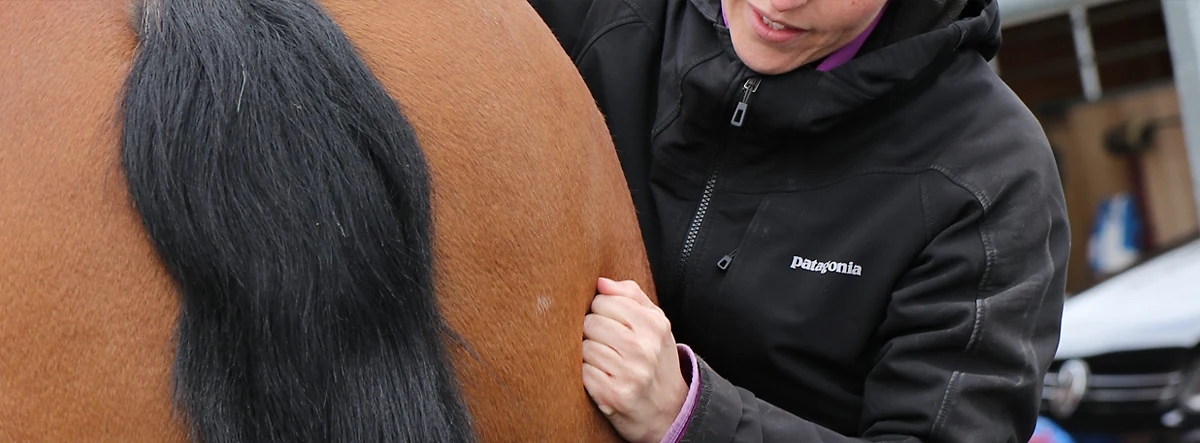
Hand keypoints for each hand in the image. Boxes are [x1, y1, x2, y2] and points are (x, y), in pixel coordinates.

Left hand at [582, 277, 688, 442]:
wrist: (669, 410)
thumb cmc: (657, 361)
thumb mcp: (655, 324)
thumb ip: (631, 296)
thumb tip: (601, 282)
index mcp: (654, 325)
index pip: (605, 300)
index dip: (601, 309)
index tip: (609, 320)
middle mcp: (643, 348)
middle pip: (591, 322)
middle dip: (592, 331)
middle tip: (606, 343)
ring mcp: (629, 373)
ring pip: (584, 347)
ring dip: (589, 354)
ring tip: (606, 361)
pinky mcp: (614, 395)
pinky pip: (583, 372)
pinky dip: (587, 374)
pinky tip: (602, 377)